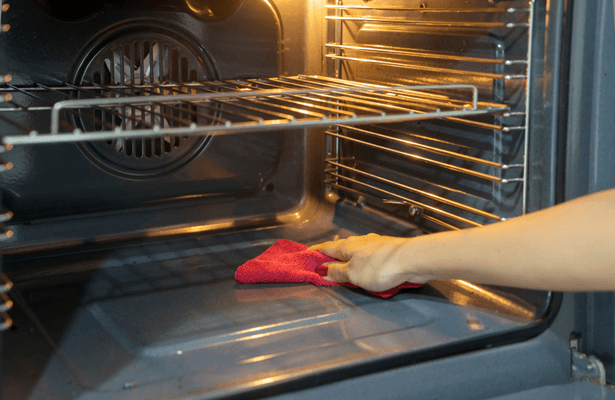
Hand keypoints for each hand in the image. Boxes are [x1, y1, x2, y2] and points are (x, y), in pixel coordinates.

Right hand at [308, 233, 433, 291]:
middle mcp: (360, 242)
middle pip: (341, 249)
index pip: (326, 248)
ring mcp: (375, 245)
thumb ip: (338, 272)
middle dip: (332, 256)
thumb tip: (323, 270)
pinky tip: (366, 269)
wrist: (412, 259)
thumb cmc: (381, 266)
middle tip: (324, 264)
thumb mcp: (353, 274)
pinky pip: (369, 258)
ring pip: (356, 252)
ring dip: (349, 260)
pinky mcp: (388, 252)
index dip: (315, 252)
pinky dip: (363, 263)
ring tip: (344, 269)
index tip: (307, 254)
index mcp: (347, 246)